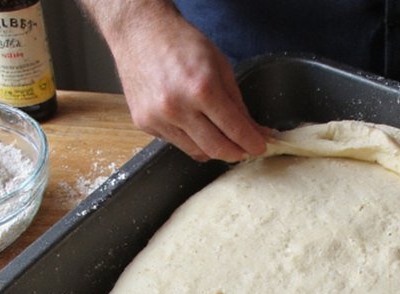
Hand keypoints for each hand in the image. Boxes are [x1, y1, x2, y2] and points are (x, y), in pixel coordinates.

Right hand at [98, 4, 266, 161]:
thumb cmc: (181, 43)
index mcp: (202, 89)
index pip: (234, 129)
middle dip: (236, 153)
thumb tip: (256, 131)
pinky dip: (190, 139)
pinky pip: (176, 143)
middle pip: (216, 148)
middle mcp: (177, 107)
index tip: (260, 147)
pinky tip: (192, 124)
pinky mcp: (144, 124)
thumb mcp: (220, 66)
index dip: (252, 143)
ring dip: (213, 148)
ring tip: (220, 137)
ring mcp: (158, 118)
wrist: (139, 33)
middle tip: (244, 149)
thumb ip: (237, 104)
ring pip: (196, 152)